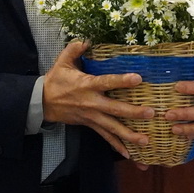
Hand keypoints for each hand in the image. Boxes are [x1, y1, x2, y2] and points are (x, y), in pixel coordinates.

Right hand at [43, 41, 154, 157]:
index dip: (122, 81)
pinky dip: (116, 146)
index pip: (107, 82)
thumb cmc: (56, 80)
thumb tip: (87, 39)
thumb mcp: (62, 61)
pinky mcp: (90, 125)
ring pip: (112, 128)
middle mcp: (92, 103)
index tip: (138, 78)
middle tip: (151, 113)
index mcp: (87, 85)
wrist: (42, 102)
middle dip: (133, 112)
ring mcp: (92, 116)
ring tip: (145, 141)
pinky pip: (105, 137)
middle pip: (115, 109)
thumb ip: (75, 48)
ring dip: (129, 135)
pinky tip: (129, 154)